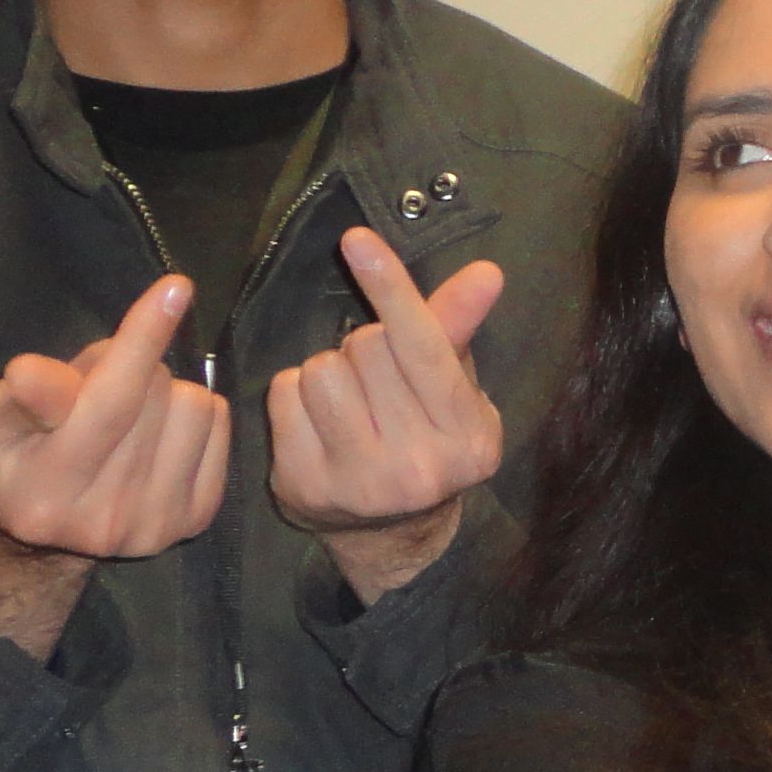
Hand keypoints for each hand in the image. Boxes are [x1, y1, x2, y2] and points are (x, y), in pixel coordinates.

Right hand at [0, 270, 229, 565]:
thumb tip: (34, 374)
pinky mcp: (195, 519)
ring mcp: (156, 525)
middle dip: (130, 369)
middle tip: (98, 389)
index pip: (108, 404)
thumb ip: (16, 398)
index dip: (141, 340)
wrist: (40, 538)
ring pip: (194, 405)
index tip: (174, 289)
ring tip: (128, 415)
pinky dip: (193, 415)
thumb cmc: (11, 460)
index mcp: (46, 494)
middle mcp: (106, 520)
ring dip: (164, 393)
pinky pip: (218, 425)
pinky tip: (158, 434)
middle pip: (154, 394)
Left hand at [267, 225, 508, 600]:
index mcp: (469, 436)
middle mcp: (420, 466)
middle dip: (365, 347)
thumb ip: (457, 328)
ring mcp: (361, 482)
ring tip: (346, 401)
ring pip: (321, 369)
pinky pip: (285, 396)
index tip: (356, 238)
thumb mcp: (454, 389)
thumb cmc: (427, 439)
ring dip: (327, 369)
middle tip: (377, 382)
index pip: (423, 345)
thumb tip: (487, 272)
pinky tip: (315, 421)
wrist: (394, 532)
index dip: (390, 287)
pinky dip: (293, 394)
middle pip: (366, 348)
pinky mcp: (307, 487)